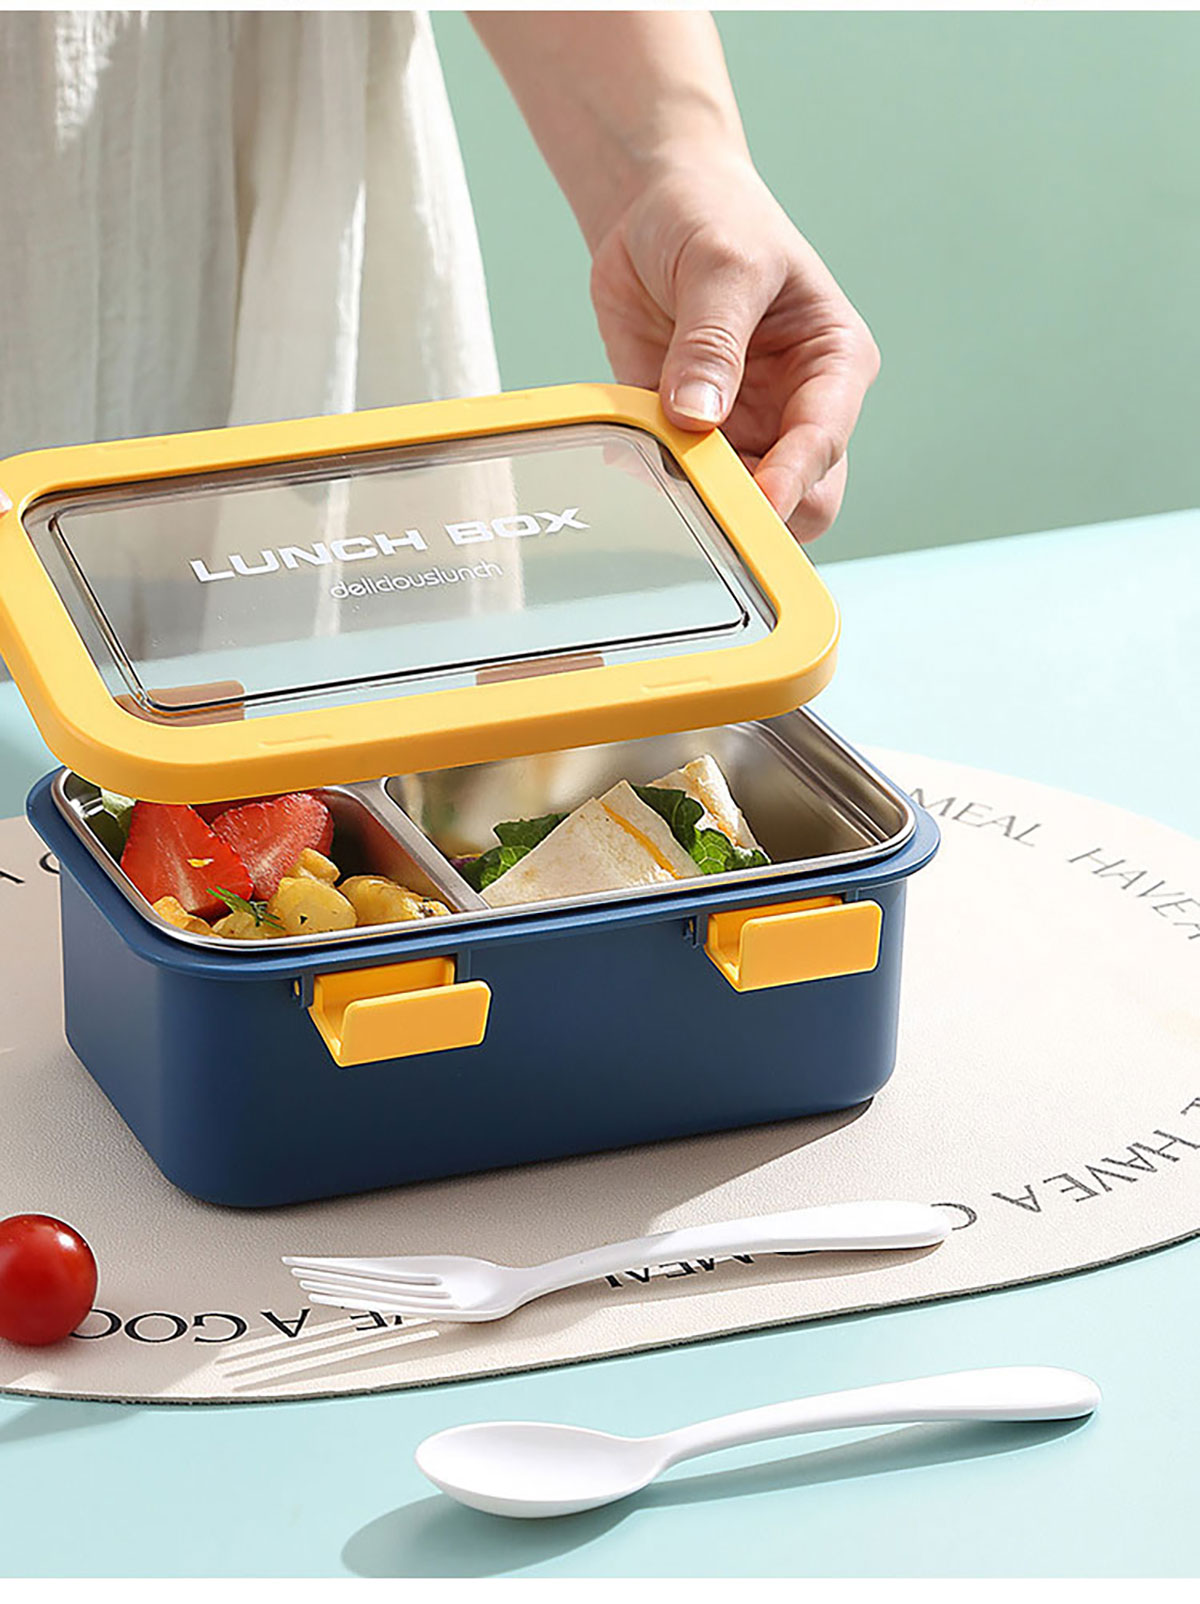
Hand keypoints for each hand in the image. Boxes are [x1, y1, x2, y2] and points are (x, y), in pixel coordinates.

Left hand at [590, 151, 879, 542]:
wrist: (654, 206)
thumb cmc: (714, 217)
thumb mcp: (722, 265)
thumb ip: (711, 342)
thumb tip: (699, 416)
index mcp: (833, 363)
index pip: (825, 442)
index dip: (793, 480)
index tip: (757, 504)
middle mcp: (798, 408)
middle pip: (801, 499)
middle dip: (757, 509)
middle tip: (707, 499)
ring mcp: (746, 429)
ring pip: (741, 504)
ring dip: (704, 500)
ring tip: (661, 467)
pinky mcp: (691, 436)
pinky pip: (682, 482)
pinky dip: (659, 481)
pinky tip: (633, 458)